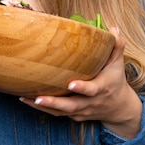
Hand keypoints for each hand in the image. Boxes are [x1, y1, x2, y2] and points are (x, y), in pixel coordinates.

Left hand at [19, 27, 142, 138]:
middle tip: (38, 97)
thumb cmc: (115, 79)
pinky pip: (56, 114)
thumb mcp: (118, 63)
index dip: (82, 88)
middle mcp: (90, 102)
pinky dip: (42, 109)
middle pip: (71, 106)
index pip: (92, 89)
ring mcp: (81, 111)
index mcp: (101, 88)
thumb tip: (113, 29)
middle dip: (54, 103)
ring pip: (61, 112)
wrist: (119, 108)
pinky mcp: (74, 116)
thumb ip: (116, 46)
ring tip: (25, 98)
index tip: (71, 84)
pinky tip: (27, 100)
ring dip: (43, 107)